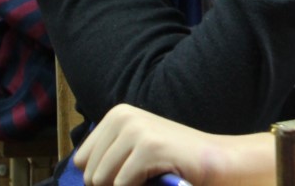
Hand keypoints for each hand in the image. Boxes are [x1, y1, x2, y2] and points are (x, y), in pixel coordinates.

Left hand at [73, 103, 274, 185]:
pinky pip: (121, 184)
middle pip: (89, 173)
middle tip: (140, 178)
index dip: (101, 177)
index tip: (126, 173)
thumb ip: (105, 160)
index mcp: (116, 116)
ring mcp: (136, 130)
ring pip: (101, 180)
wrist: (213, 160)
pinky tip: (159, 178)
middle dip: (111, 185)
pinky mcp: (149, 146)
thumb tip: (80, 178)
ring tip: (148, 177)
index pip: (81, 161)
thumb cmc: (171, 161)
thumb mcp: (132, 152)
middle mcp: (123, 117)